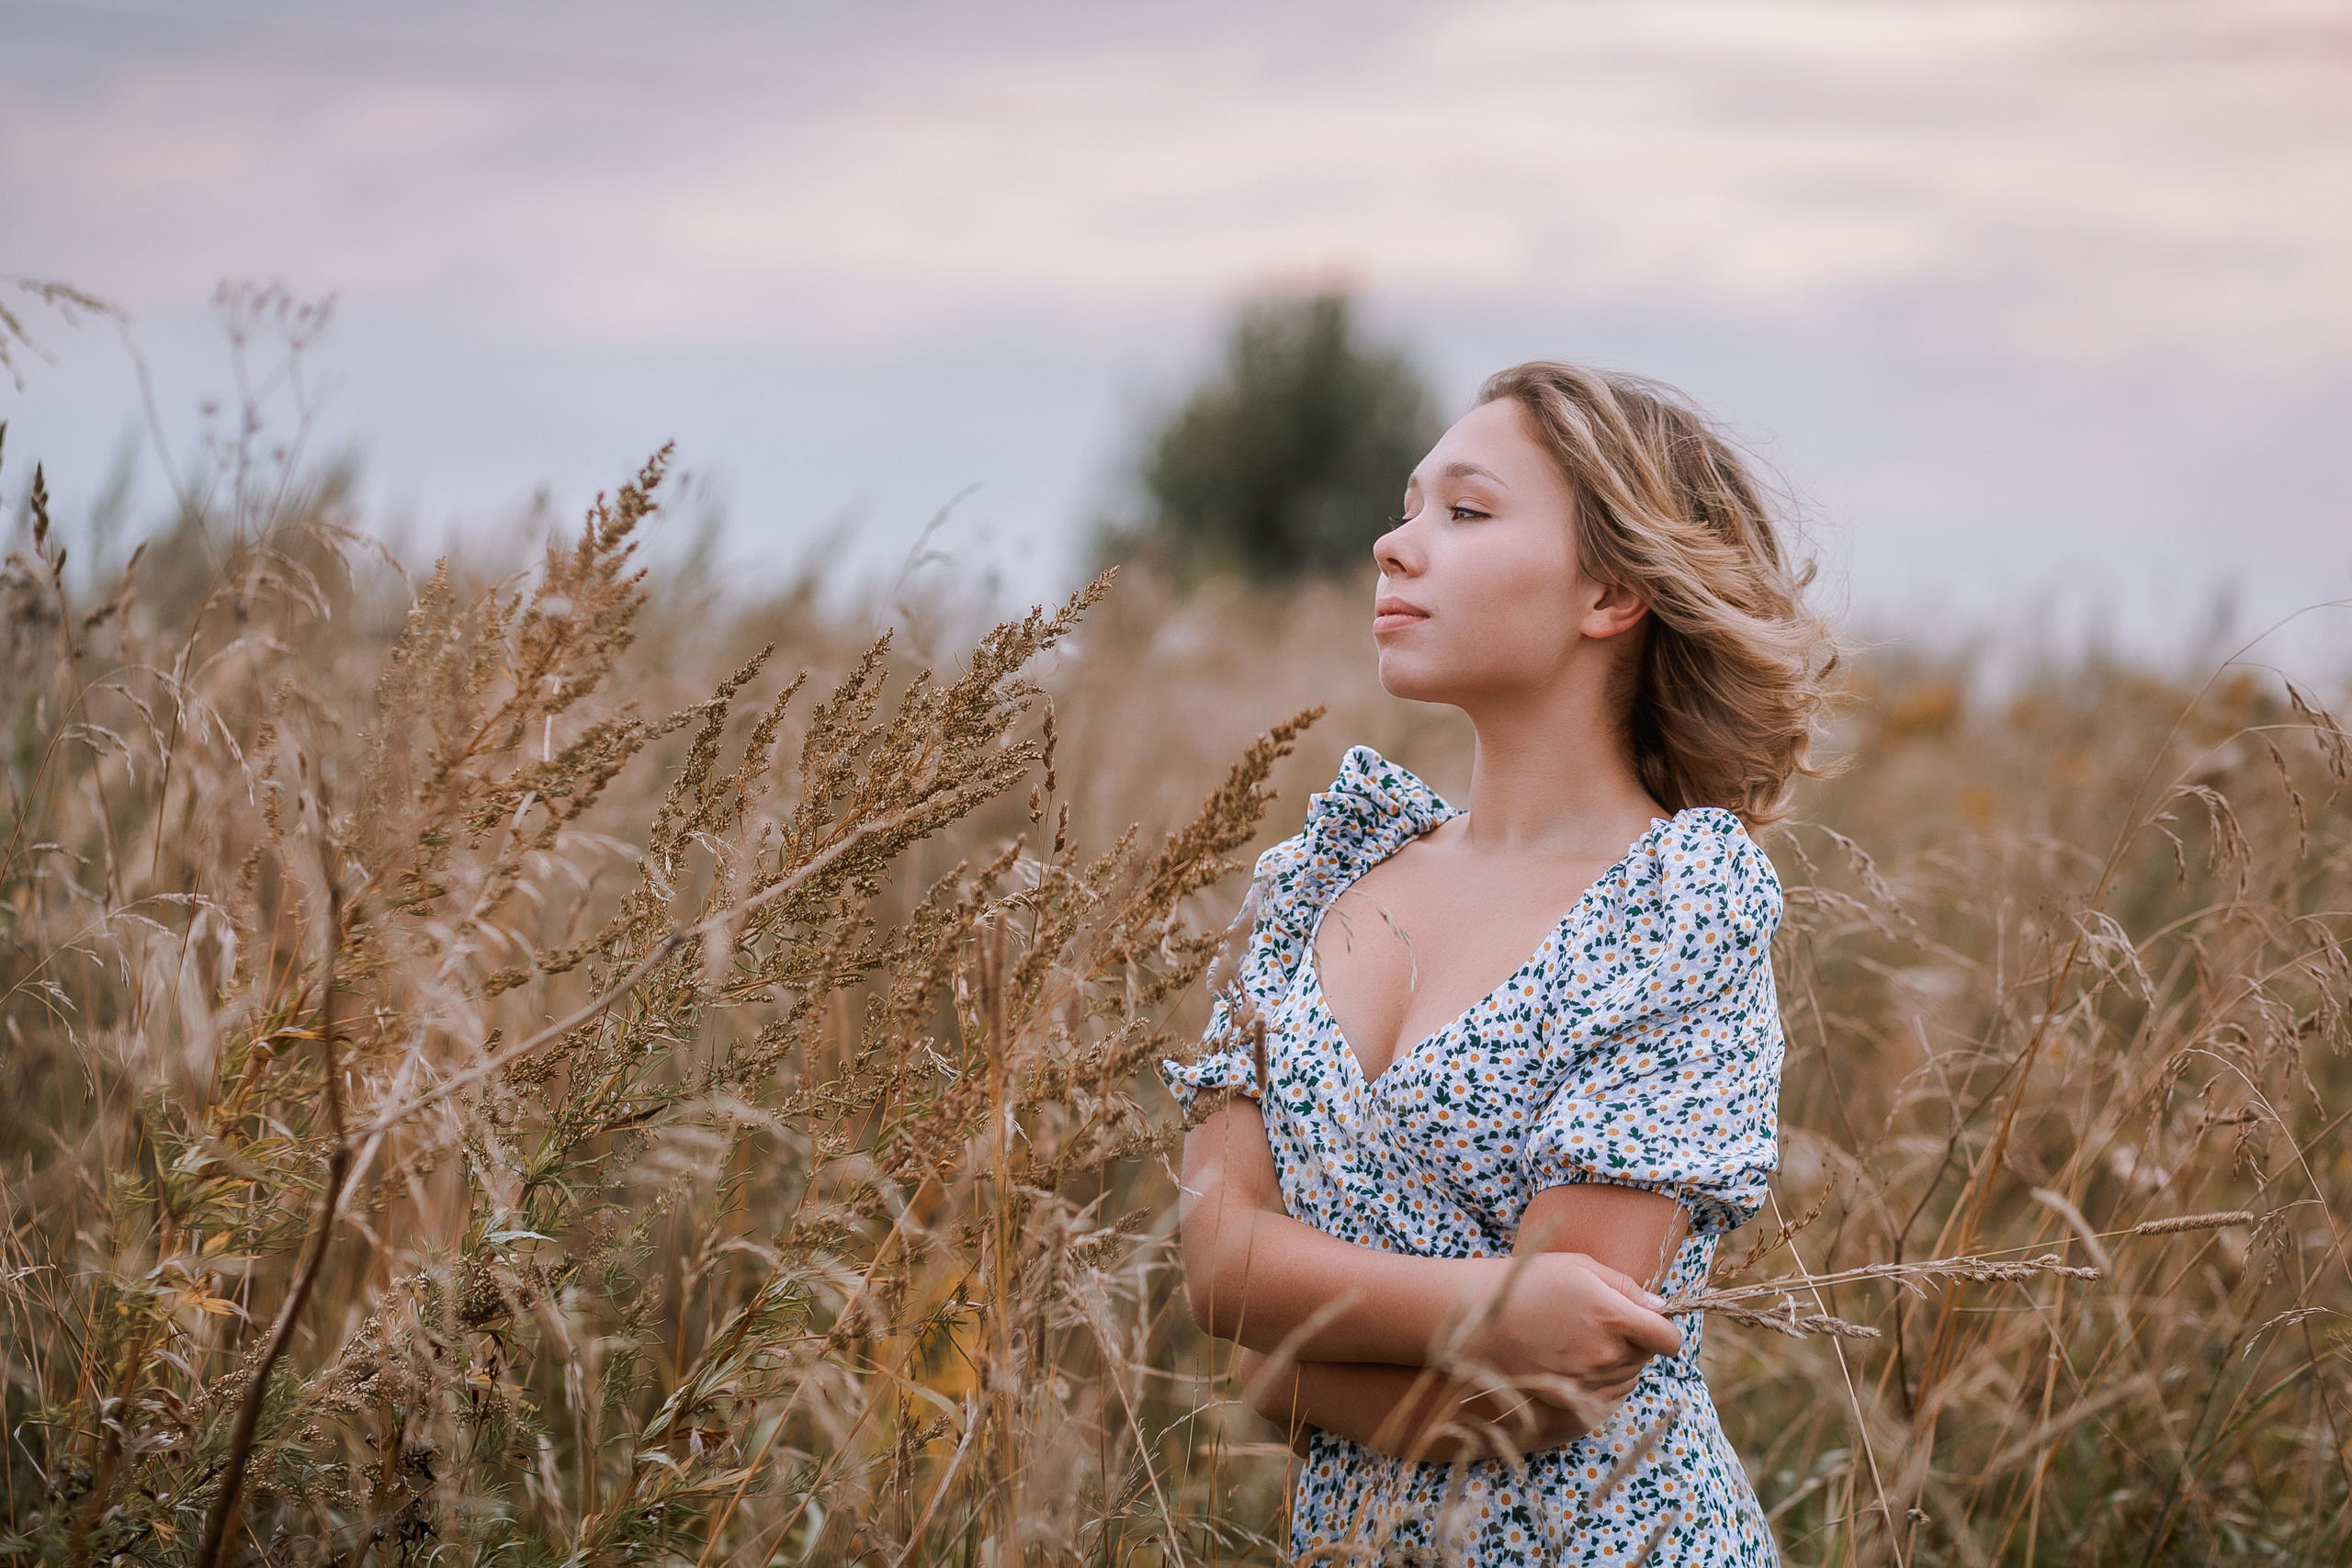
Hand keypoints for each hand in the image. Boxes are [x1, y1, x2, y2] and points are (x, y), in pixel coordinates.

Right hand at [1452, 1251, 1681, 1408]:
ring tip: (1584, 1339)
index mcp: (1614, 1317)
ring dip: (1618, 1361)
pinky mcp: (1569, 1401)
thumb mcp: (1578, 1267)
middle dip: (1636, 1341)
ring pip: (1626, 1377)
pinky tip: (1575, 1360)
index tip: (1650, 1322)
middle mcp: (1607, 1354)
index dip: (1663, 1329)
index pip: (1667, 1338)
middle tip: (1603, 1323)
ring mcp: (1588, 1382)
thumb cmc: (1527, 1282)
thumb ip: (1624, 1286)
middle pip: (1646, 1357)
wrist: (1477, 1320)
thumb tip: (1658, 1306)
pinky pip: (1605, 1396)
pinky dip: (1599, 1380)